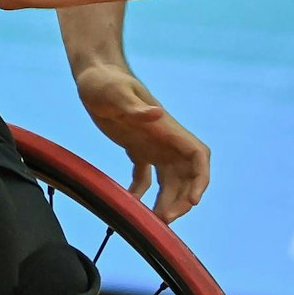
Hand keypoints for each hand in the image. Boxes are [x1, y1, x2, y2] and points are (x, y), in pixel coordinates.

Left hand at [75, 63, 208, 222]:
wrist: (93, 73)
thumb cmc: (104, 80)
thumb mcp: (117, 93)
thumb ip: (136, 107)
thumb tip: (158, 114)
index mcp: (166, 128)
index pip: (197, 156)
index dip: (200, 179)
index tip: (193, 201)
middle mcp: (164, 138)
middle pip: (186, 175)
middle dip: (181, 199)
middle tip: (162, 220)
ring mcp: (151, 143)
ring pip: (169, 179)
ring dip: (166, 200)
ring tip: (150, 221)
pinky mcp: (135, 147)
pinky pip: (145, 175)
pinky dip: (141, 192)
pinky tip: (130, 203)